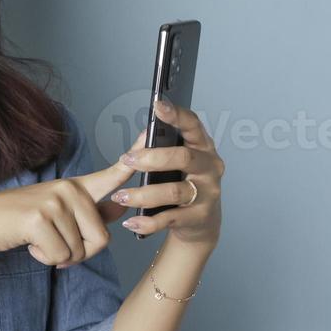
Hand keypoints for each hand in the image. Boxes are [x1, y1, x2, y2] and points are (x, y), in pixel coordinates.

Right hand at [0, 142, 138, 268]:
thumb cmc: (23, 221)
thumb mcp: (59, 213)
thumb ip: (92, 212)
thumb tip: (121, 209)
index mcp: (76, 187)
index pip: (112, 173)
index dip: (134, 159)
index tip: (150, 134)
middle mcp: (69, 189)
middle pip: (102, 238)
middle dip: (81, 254)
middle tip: (58, 247)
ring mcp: (54, 201)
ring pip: (80, 251)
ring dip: (61, 257)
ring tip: (40, 241)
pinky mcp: (40, 218)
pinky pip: (61, 256)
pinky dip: (46, 258)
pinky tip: (31, 244)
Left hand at [113, 97, 222, 251]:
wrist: (201, 224)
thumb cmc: (184, 184)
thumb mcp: (178, 165)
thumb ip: (164, 149)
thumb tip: (143, 135)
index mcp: (203, 147)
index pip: (193, 125)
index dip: (176, 114)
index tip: (157, 106)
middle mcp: (210, 167)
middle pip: (182, 158)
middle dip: (151, 158)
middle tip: (127, 160)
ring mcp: (207, 193)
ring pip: (173, 191)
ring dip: (143, 194)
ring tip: (120, 197)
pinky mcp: (200, 217)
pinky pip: (170, 218)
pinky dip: (148, 222)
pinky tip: (132, 221)